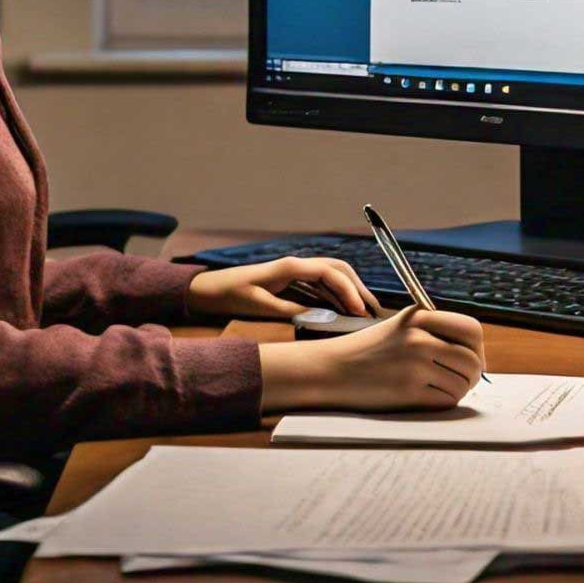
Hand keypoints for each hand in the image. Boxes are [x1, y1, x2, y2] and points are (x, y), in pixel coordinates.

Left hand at [184, 256, 378, 320]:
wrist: (209, 289)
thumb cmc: (231, 294)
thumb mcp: (260, 306)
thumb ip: (290, 310)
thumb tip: (319, 318)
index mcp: (290, 266)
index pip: (329, 273)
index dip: (349, 291)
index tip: (360, 311)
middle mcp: (296, 264)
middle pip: (337, 269)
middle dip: (357, 287)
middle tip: (373, 310)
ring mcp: (295, 271)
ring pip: (331, 276)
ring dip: (349, 291)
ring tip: (365, 312)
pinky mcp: (292, 280)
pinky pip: (321, 285)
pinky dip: (336, 295)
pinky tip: (344, 310)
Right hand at [258, 306, 485, 413]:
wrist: (332, 368)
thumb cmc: (368, 351)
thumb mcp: (400, 327)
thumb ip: (434, 333)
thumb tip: (475, 357)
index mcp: (420, 316)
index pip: (472, 329)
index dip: (477, 348)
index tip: (470, 359)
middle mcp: (420, 337)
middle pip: (473, 361)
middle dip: (471, 376)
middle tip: (458, 381)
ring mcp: (415, 363)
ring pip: (463, 384)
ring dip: (456, 391)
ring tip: (436, 388)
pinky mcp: (409, 390)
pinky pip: (446, 401)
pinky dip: (441, 403)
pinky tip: (423, 396)